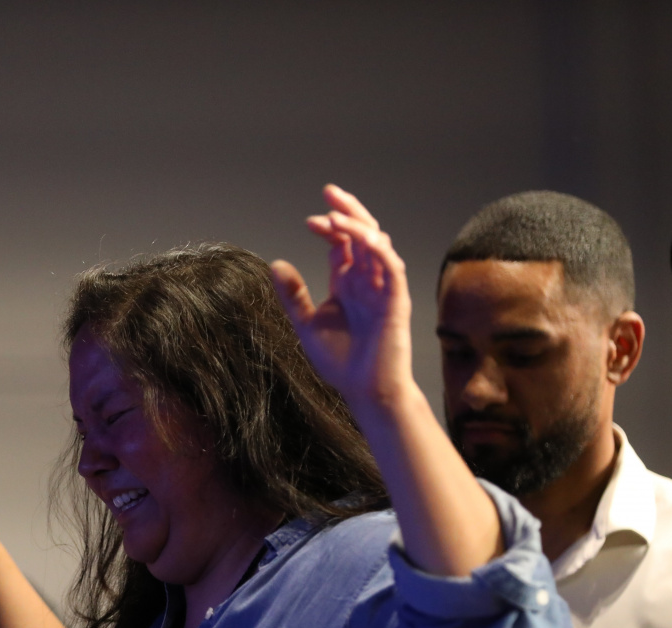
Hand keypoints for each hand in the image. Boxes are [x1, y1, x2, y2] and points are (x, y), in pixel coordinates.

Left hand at [270, 184, 414, 418]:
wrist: (366, 392)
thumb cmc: (342, 363)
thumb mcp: (307, 324)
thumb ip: (293, 295)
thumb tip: (275, 263)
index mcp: (348, 285)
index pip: (343, 245)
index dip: (329, 229)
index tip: (309, 222)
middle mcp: (367, 282)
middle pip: (363, 235)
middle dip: (348, 212)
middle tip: (329, 191)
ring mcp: (384, 289)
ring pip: (378, 245)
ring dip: (359, 227)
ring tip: (336, 216)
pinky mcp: (396, 301)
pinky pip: (392, 267)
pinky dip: (378, 250)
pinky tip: (362, 237)